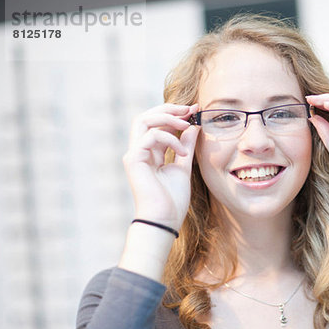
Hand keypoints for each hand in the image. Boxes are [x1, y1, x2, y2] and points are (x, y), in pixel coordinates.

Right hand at [122, 103, 199, 230]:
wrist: (165, 219)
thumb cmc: (173, 199)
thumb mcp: (184, 167)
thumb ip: (186, 146)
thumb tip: (194, 126)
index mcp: (151, 152)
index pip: (158, 124)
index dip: (176, 114)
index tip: (195, 110)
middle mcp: (140, 151)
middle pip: (146, 116)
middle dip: (169, 108)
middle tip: (190, 109)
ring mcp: (134, 154)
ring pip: (143, 120)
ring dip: (167, 117)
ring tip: (186, 124)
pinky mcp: (133, 160)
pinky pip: (150, 137)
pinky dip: (169, 138)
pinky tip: (181, 151)